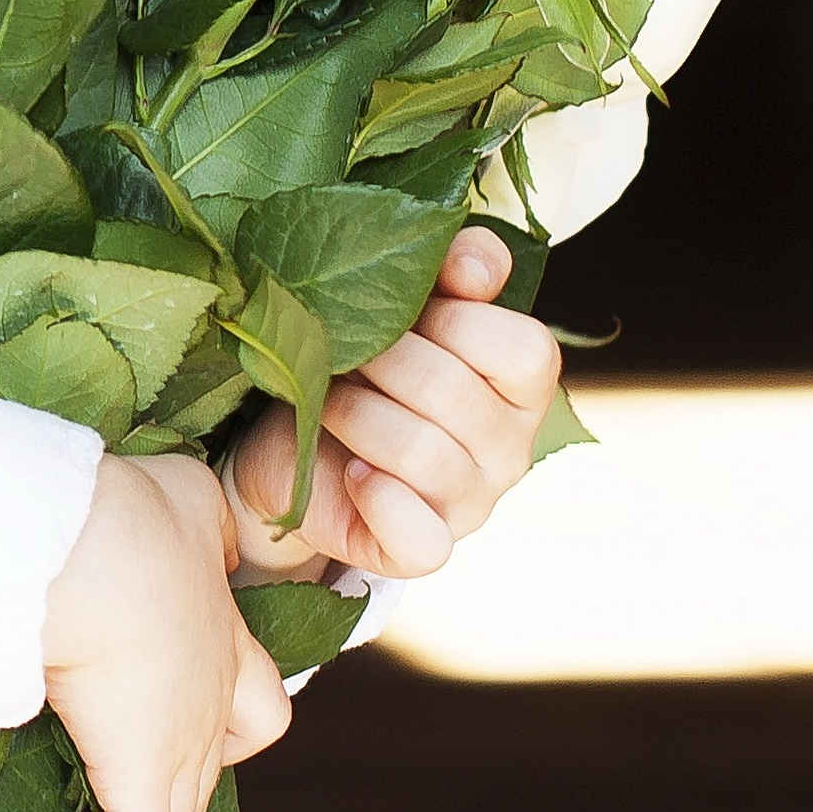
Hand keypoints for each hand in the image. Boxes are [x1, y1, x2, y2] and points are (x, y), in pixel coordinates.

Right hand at [42, 454, 291, 811]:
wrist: (97, 555)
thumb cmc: (129, 517)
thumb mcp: (181, 498)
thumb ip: (186, 513)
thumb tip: (174, 513)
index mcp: (226, 639)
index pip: (253, 701)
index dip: (231, 713)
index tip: (196, 710)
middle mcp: (216, 702)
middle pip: (218, 763)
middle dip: (189, 773)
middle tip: (135, 776)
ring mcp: (181, 747)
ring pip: (179, 811)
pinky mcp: (140, 784)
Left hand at [228, 227, 561, 582]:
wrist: (286, 442)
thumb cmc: (352, 364)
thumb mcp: (395, 306)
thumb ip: (448, 270)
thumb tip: (474, 262)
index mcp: (517, 386)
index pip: (526, 350)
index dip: (456, 320)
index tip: (403, 308)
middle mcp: (509, 449)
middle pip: (457, 394)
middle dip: (381, 361)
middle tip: (341, 352)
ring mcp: (470, 505)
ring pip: (426, 455)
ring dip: (357, 414)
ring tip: (328, 400)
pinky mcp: (419, 549)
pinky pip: (422, 541)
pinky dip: (378, 500)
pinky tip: (350, 473)